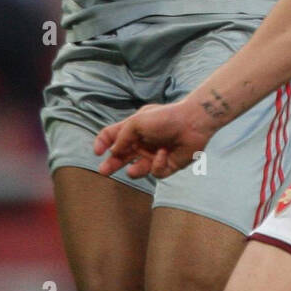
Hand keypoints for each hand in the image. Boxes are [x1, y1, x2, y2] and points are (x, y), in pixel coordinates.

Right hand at [95, 101, 213, 179]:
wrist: (192, 123)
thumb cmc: (165, 118)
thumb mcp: (137, 122)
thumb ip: (122, 136)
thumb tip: (112, 151)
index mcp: (133, 130)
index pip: (112, 136)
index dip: (102, 143)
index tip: (97, 151)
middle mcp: (142, 143)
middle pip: (121, 157)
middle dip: (111, 164)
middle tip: (103, 172)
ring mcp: (153, 155)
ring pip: (136, 170)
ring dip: (133, 171)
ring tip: (131, 170)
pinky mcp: (166, 166)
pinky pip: (156, 172)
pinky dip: (157, 164)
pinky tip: (163, 153)